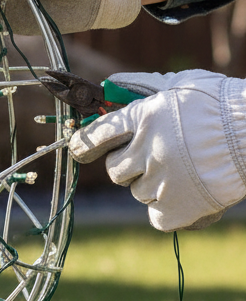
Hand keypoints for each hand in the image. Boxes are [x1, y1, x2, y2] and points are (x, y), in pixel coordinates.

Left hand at [69, 70, 245, 230]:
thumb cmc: (221, 104)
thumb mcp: (179, 84)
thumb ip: (141, 86)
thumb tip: (111, 84)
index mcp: (142, 117)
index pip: (97, 134)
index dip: (83, 144)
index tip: (79, 150)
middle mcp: (147, 149)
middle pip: (114, 169)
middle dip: (126, 165)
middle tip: (148, 158)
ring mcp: (162, 180)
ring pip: (136, 191)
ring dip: (150, 185)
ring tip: (179, 172)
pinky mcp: (180, 207)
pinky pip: (155, 216)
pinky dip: (166, 210)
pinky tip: (182, 195)